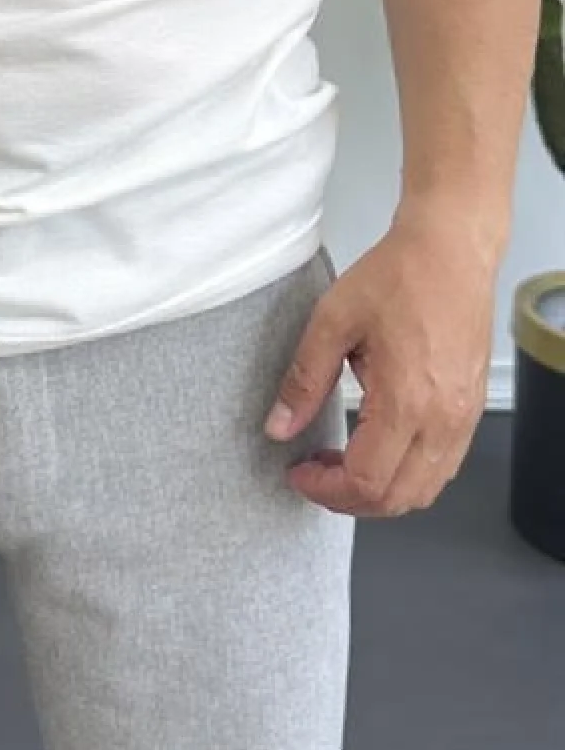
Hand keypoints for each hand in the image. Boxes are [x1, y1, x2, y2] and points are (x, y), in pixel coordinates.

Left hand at [262, 211, 496, 516]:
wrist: (450, 250)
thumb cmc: (398, 275)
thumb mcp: (333, 320)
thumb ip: (304, 380)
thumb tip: (279, 426)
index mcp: (407, 401)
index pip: (366, 481)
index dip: (325, 489)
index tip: (299, 472)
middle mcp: (443, 419)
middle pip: (397, 499)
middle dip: (348, 498)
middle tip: (315, 473)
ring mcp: (463, 418)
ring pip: (424, 490)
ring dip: (380, 491)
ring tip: (342, 463)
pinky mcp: (471, 408)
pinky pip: (443, 466)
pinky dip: (408, 474)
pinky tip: (378, 447)